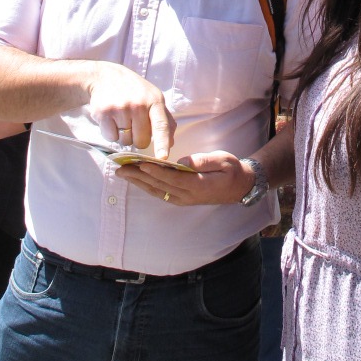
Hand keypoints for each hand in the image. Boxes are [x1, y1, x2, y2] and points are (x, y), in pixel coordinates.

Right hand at [86, 64, 174, 160]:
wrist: (105, 76)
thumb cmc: (134, 91)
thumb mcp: (153, 98)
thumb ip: (164, 120)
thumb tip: (170, 143)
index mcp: (155, 101)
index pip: (161, 126)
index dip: (162, 144)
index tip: (163, 158)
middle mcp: (139, 104)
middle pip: (142, 141)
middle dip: (138, 139)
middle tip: (133, 124)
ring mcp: (121, 108)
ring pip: (126, 141)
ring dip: (123, 136)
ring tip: (121, 119)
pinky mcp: (105, 113)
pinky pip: (111, 137)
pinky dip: (110, 133)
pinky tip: (111, 119)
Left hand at [119, 150, 253, 205]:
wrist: (239, 187)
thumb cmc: (232, 170)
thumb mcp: (223, 160)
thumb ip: (203, 161)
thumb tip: (182, 161)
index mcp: (198, 184)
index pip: (173, 178)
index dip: (156, 172)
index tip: (140, 164)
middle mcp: (188, 195)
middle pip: (159, 186)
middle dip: (138, 176)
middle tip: (120, 167)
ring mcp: (184, 199)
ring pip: (157, 191)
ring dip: (138, 182)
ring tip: (122, 172)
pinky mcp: (181, 199)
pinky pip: (160, 193)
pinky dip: (146, 186)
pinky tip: (137, 180)